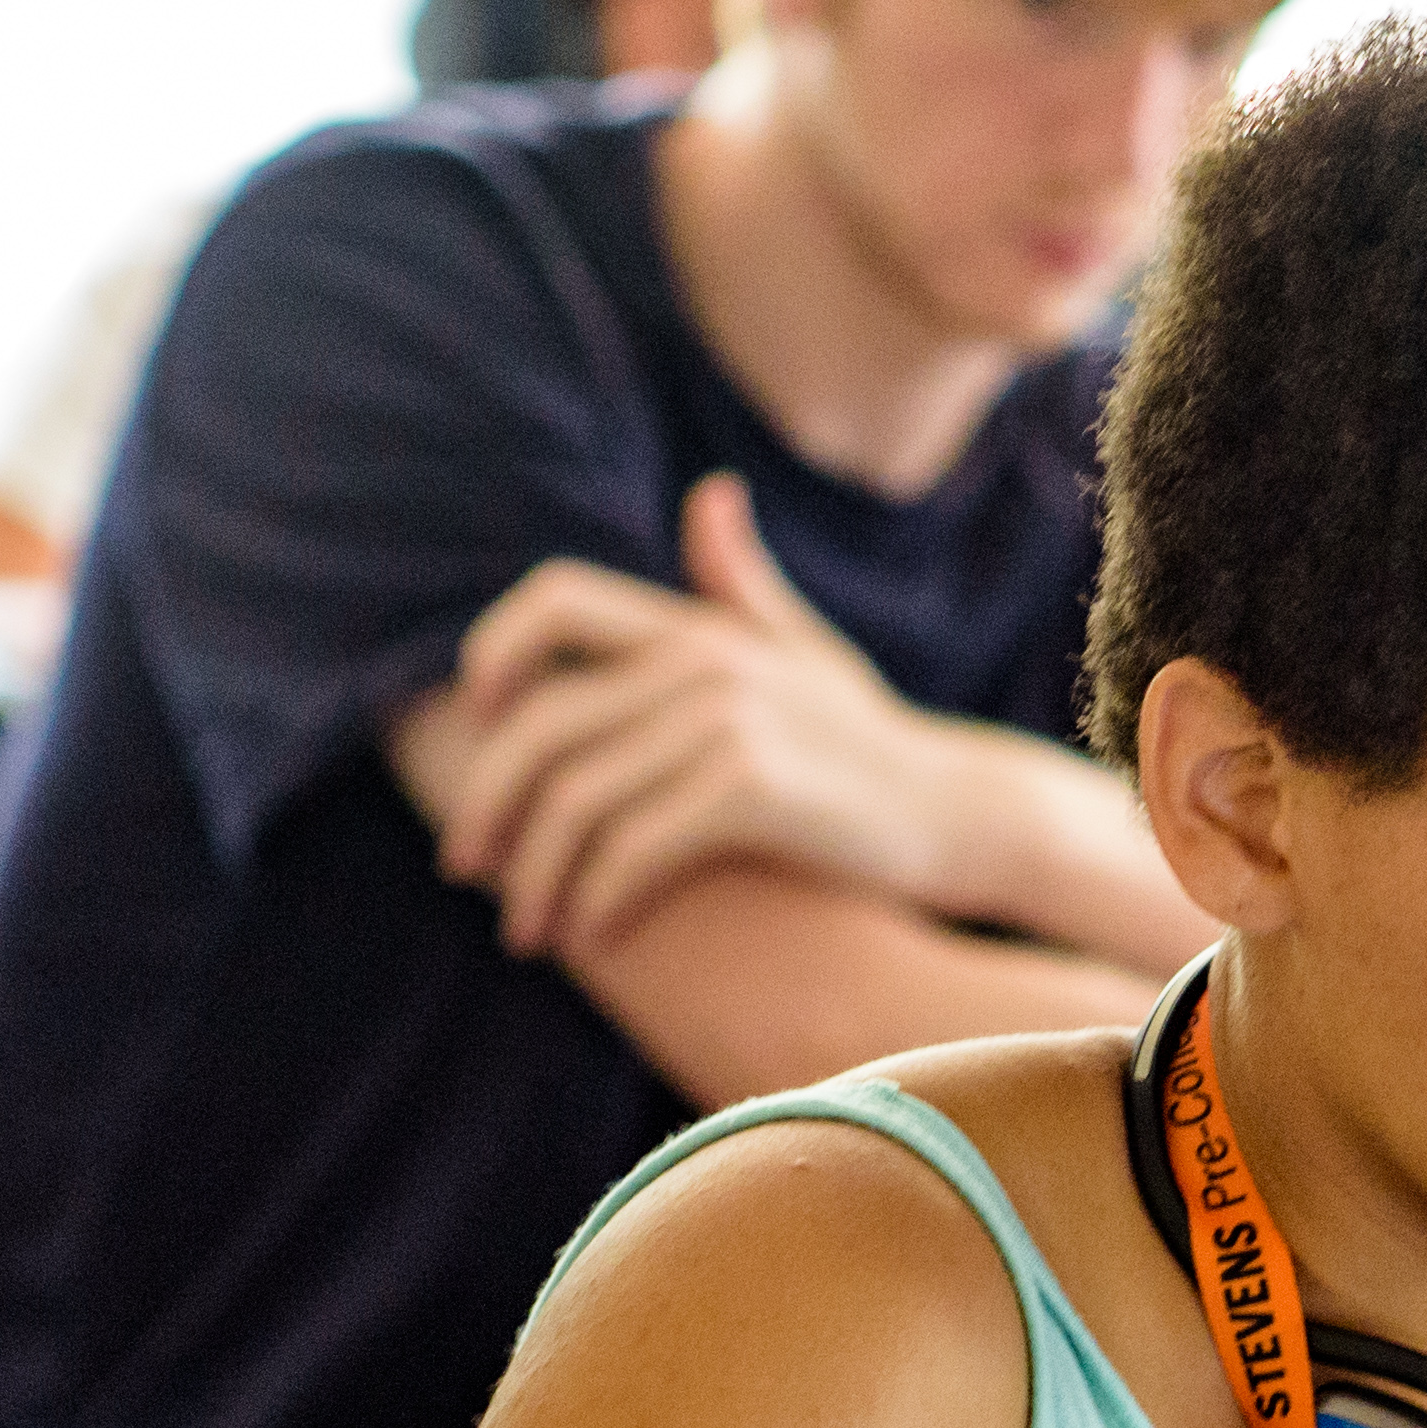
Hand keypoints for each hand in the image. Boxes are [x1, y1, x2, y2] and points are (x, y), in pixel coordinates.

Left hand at [424, 474, 997, 954]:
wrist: (959, 815)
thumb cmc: (871, 745)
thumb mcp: (803, 654)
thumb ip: (741, 584)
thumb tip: (711, 493)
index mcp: (699, 626)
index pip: (555, 599)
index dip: (495, 652)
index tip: (475, 723)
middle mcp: (705, 662)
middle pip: (544, 727)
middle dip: (487, 805)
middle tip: (468, 869)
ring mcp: (729, 722)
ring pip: (578, 803)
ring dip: (536, 878)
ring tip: (527, 931)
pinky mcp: (753, 790)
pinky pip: (634, 849)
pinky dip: (598, 899)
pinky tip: (594, 934)